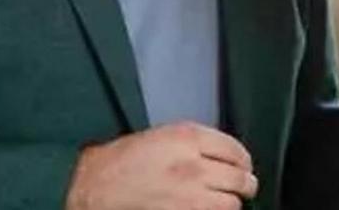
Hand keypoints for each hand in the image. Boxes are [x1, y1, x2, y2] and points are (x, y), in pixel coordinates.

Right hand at [66, 122, 258, 209]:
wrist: (94, 185)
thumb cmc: (123, 160)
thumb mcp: (163, 136)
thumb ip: (197, 142)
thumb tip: (227, 157)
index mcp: (189, 138)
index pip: (237, 151)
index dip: (244, 162)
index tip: (243, 167)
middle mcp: (194, 165)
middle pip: (240, 179)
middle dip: (244, 184)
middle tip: (244, 187)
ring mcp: (189, 195)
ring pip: (231, 204)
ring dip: (230, 204)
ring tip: (224, 202)